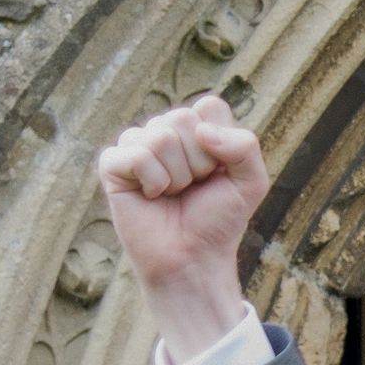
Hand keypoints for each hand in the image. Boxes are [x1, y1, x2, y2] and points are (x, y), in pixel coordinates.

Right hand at [95, 94, 268, 355]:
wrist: (194, 257)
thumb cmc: (219, 220)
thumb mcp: (251, 182)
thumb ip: (245, 146)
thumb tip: (202, 131)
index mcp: (197, 128)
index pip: (209, 107)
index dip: (220, 143)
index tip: (219, 172)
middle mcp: (165, 131)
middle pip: (182, 119)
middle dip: (199, 162)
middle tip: (195, 188)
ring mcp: (136, 145)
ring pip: (159, 137)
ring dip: (177, 176)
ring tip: (174, 194)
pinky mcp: (113, 165)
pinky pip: (136, 155)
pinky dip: (153, 182)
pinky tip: (152, 196)